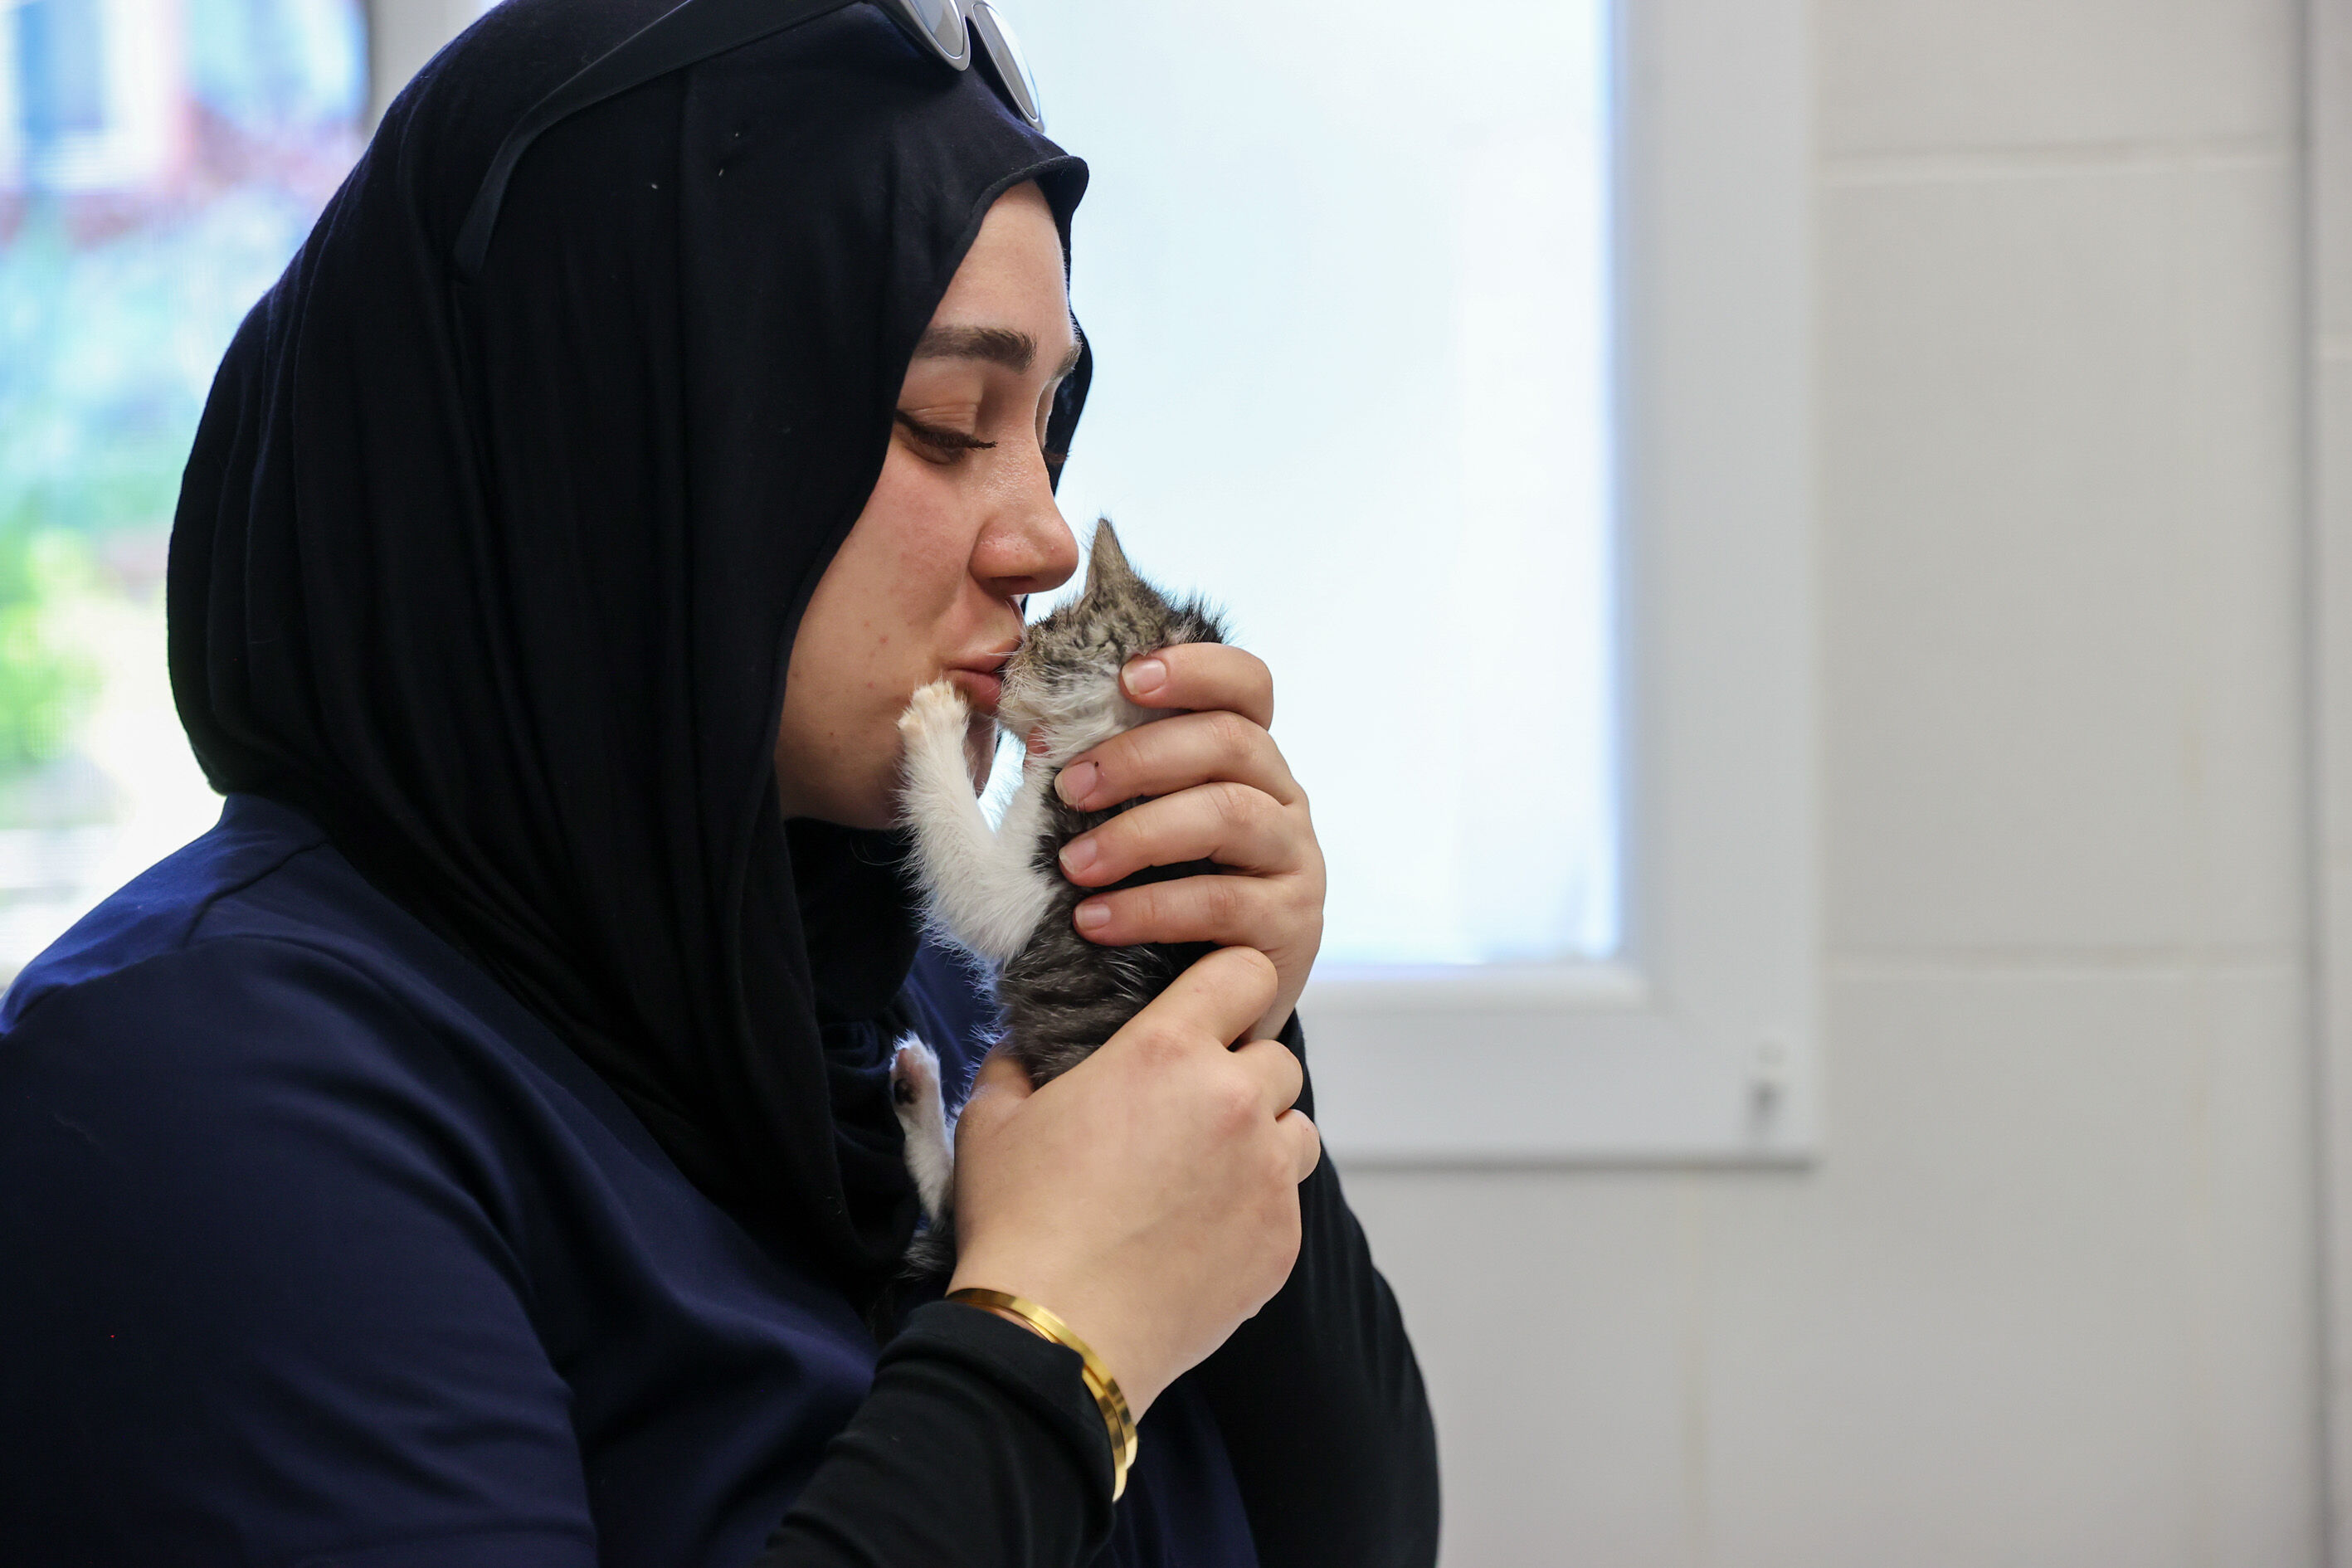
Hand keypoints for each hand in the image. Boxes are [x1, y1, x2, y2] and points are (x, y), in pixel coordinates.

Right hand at [946, 946, 1322, 1415]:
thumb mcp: (993, 1120)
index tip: (1209, 1010)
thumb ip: (1018, 1065)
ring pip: (1295, 1129)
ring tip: (1205, 1171)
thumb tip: (1024, 1049)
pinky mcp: (1281, 1241)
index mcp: (1167, 1051)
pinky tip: (1199, 1232)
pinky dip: (1255, 1208)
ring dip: (1262, 1138)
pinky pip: (1287, 1203)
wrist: (1055, 1337)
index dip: (1228, 986)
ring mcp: (1267, 1175)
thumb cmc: (1020, 1223)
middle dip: (1240, 1074)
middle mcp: (1233, 1101)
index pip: (1245, 972)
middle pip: (1277, 1057)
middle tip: (1189, 1110)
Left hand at [1048, 645, 1325, 1039]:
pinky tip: (1095, 920)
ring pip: (1230, 815)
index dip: (1196, 667)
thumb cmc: (1151, 899)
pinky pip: (1222, 901)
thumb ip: (1093, 778)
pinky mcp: (1291, 926)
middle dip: (1140, 756)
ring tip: (1073, 865)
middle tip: (1070, 787)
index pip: (1247, 685)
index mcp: (1245, 759)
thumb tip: (1033, 733)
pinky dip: (1149, 907)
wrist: (1201, 1009)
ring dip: (1139, 834)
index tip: (1129, 677)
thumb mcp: (1125, 829)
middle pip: (1231, 742)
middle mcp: (1282, 799)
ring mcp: (1295, 860)